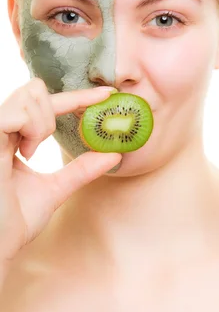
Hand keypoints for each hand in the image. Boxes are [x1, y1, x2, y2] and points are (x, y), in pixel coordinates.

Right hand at [0, 78, 121, 263]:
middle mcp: (0, 130)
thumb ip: (81, 170)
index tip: (107, 94)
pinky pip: (16, 114)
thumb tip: (114, 154)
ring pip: (29, 95)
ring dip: (43, 122)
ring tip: (32, 151)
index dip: (79, 96)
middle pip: (35, 89)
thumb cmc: (14, 222)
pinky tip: (26, 152)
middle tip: (48, 143)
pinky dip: (31, 128)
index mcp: (11, 138)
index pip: (45, 104)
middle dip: (55, 109)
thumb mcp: (56, 189)